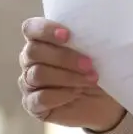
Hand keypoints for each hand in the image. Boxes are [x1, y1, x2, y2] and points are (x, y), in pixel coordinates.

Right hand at [18, 17, 125, 132]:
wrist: (104, 100)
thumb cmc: (96, 68)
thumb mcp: (94, 51)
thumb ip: (84, 38)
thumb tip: (92, 29)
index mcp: (41, 41)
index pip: (31, 28)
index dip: (45, 30)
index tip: (67, 35)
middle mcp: (30, 61)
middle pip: (33, 52)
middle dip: (63, 57)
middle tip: (88, 63)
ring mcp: (28, 84)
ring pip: (37, 74)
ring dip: (67, 76)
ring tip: (90, 79)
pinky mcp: (33, 105)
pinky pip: (40, 98)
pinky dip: (60, 95)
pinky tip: (76, 93)